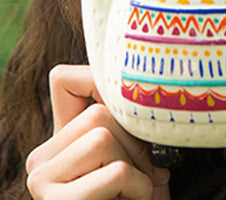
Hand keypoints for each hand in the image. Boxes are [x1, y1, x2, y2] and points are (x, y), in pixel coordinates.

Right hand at [26, 65, 169, 199]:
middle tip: (143, 170)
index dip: (99, 83)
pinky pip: (114, 171)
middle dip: (133, 141)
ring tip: (137, 186)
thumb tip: (135, 88)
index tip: (128, 111)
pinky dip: (139, 185)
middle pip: (98, 113)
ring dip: (136, 165)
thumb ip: (124, 122)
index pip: (63, 79)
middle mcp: (41, 157)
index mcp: (59, 140)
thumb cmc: (133, 195)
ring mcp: (42, 180)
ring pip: (104, 136)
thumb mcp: (132, 151)